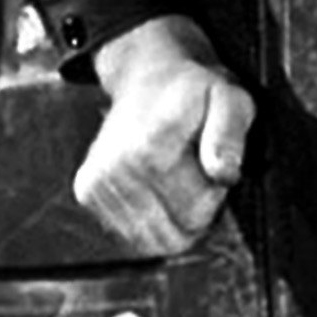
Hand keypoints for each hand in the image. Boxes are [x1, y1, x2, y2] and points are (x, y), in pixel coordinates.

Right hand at [80, 16, 256, 256]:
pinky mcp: (86, 192)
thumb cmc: (193, 91)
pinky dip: (150, 217)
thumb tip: (224, 174)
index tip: (213, 164)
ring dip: (173, 216)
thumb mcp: (229, 98)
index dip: (215, 194)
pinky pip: (131, 234)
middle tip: (198, 170)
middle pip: (173, 232)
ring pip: (151, 239)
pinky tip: (156, 183)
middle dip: (196, 210)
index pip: (196, 212)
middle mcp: (117, 168)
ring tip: (178, 176)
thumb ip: (230, 134)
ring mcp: (97, 182)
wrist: (147, 77)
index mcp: (152, 145)